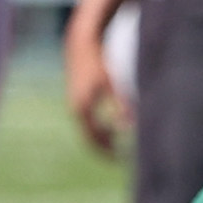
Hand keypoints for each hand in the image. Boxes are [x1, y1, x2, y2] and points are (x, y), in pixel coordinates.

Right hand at [64, 10, 123, 152]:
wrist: (80, 43)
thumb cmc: (100, 61)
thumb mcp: (113, 83)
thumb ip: (122, 105)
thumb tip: (128, 127)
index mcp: (83, 108)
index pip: (95, 138)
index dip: (109, 150)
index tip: (122, 159)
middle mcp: (75, 108)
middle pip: (89, 138)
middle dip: (105, 149)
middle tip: (121, 159)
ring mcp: (74, 104)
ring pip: (88, 130)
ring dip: (102, 140)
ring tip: (119, 147)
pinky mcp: (77, 99)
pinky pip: (87, 121)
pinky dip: (98, 129)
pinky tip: (113, 129)